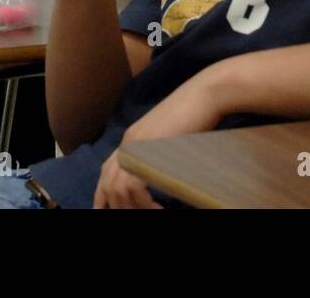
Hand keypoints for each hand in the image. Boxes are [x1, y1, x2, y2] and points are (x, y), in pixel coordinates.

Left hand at [93, 72, 225, 208]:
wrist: (205, 95)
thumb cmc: (197, 114)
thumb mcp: (172, 138)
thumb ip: (159, 154)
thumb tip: (159, 177)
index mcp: (132, 139)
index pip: (106, 170)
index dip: (103, 194)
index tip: (105, 210)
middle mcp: (128, 142)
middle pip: (108, 183)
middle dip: (118, 206)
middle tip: (137, 214)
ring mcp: (136, 145)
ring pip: (118, 188)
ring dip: (134, 207)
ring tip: (155, 212)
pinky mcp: (146, 150)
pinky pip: (133, 186)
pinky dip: (144, 203)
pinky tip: (160, 208)